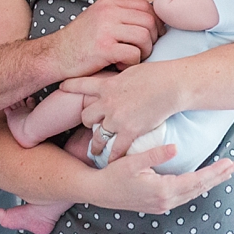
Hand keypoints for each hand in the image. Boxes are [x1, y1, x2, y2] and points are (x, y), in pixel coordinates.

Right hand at [45, 0, 158, 80]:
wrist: (53, 56)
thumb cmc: (78, 42)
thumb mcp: (97, 19)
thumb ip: (119, 16)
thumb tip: (149, 20)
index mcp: (108, 4)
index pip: (145, 6)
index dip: (155, 21)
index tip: (155, 34)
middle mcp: (108, 12)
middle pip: (148, 21)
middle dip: (152, 38)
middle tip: (144, 50)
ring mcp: (105, 29)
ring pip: (144, 37)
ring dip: (144, 51)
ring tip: (132, 58)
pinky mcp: (104, 48)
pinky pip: (134, 53)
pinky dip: (132, 63)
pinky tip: (121, 65)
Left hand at [61, 61, 180, 161]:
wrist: (171, 85)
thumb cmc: (157, 74)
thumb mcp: (132, 71)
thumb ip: (120, 79)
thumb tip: (119, 79)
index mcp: (108, 86)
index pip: (81, 85)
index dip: (70, 86)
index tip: (62, 87)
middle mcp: (108, 103)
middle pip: (86, 115)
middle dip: (88, 120)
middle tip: (92, 125)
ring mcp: (117, 118)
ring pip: (98, 134)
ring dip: (96, 143)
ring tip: (95, 150)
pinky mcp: (130, 131)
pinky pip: (117, 148)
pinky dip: (113, 156)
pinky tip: (112, 162)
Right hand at [92, 144, 233, 213]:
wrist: (97, 192)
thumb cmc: (113, 175)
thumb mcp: (132, 161)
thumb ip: (155, 154)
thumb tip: (175, 147)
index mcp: (162, 189)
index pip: (196, 181)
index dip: (215, 172)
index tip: (229, 163)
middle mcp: (165, 200)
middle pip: (199, 189)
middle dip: (217, 177)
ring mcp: (161, 205)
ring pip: (192, 194)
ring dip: (209, 183)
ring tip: (223, 173)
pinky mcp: (157, 204)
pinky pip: (183, 196)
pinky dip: (196, 188)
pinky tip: (201, 182)